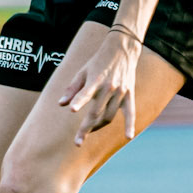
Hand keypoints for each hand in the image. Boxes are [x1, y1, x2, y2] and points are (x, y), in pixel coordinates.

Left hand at [55, 30, 140, 145]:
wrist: (122, 50)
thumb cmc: (98, 62)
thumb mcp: (82, 72)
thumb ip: (72, 89)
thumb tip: (61, 105)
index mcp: (95, 80)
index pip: (86, 93)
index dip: (79, 101)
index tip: (72, 110)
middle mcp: (109, 87)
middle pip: (96, 112)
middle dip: (86, 128)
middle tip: (77, 142)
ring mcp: (120, 92)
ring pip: (109, 116)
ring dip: (98, 126)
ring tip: (89, 132)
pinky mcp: (129, 94)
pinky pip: (130, 112)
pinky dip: (130, 124)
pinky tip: (128, 136)